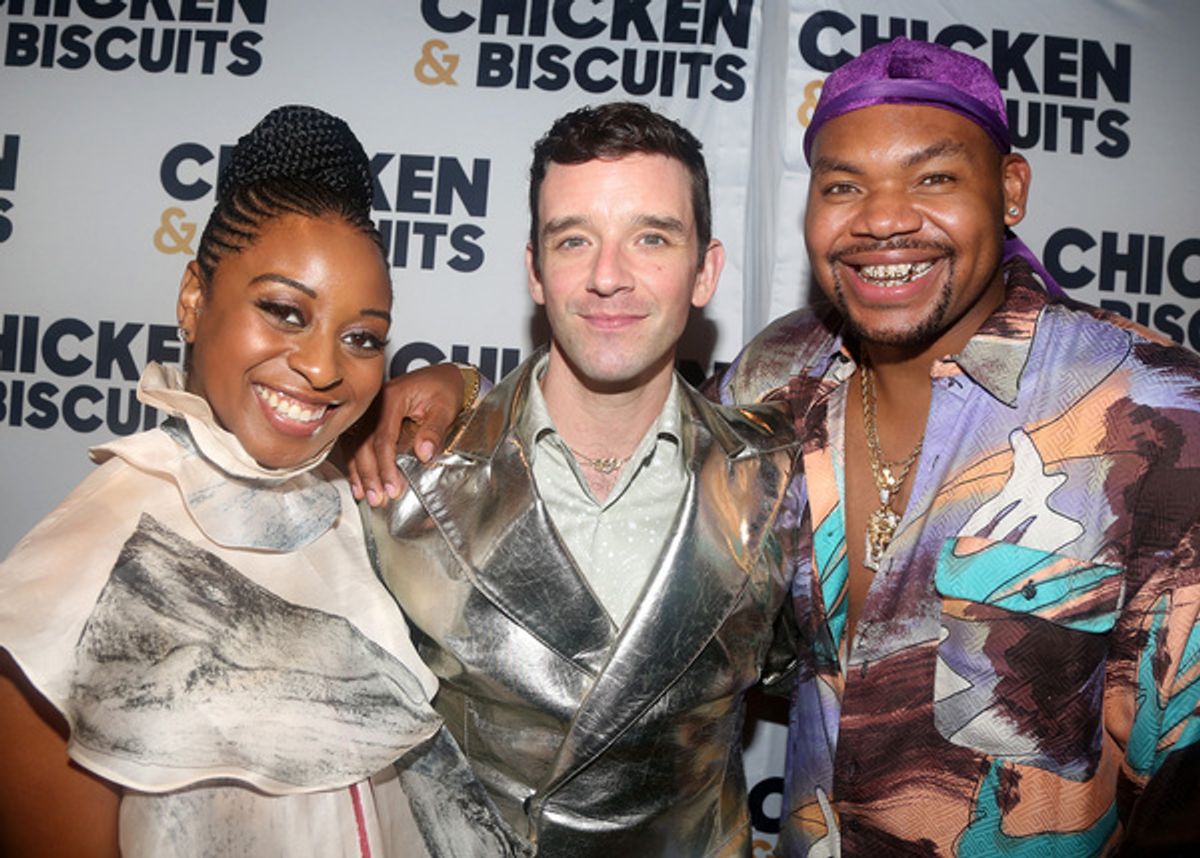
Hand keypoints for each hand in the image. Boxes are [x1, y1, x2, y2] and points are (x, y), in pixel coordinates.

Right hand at [346, 363, 465, 505]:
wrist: (443, 375)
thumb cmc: (444, 388)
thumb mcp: (445, 407)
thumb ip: (434, 430)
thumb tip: (424, 454)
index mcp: (392, 396)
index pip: (383, 437)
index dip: (386, 466)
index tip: (393, 488)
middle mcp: (374, 402)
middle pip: (363, 442)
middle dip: (369, 474)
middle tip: (377, 498)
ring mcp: (368, 409)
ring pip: (354, 443)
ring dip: (358, 472)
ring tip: (365, 495)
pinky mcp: (367, 417)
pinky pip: (355, 441)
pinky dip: (355, 462)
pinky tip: (358, 481)